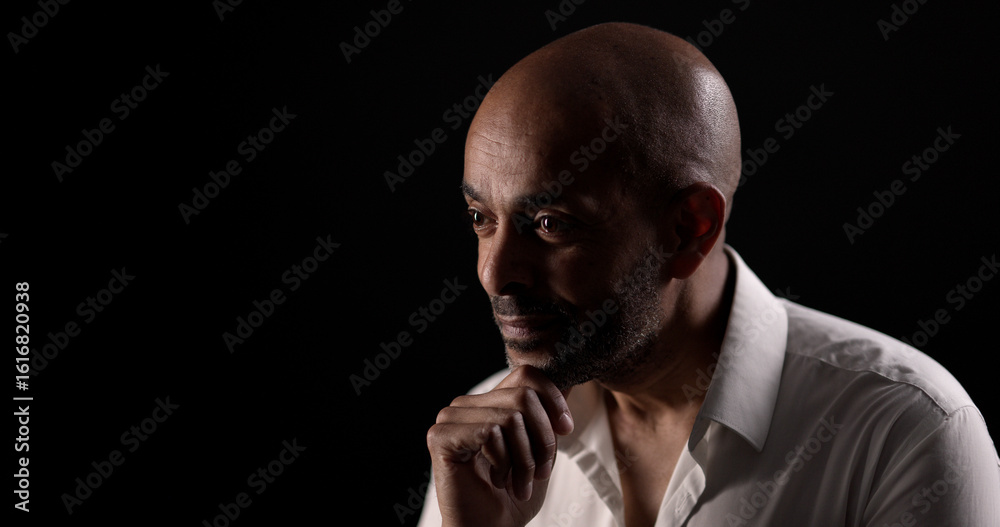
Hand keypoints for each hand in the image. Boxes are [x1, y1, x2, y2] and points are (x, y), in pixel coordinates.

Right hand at [426, 365, 574, 526]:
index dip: (553, 398)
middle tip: (540, 471)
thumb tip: (569, 380)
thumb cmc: (513, 495)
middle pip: (524, 395)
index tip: (566, 428)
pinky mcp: (441, 436)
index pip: (526, 375)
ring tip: (520, 483)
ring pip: (511, 417)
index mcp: (490, 403)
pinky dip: (504, 462)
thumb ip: (549, 415)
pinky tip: (498, 480)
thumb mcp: (542, 449)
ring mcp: (451, 418)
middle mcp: (468, 404)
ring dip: (525, 459)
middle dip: (542, 439)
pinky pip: (490, 433)